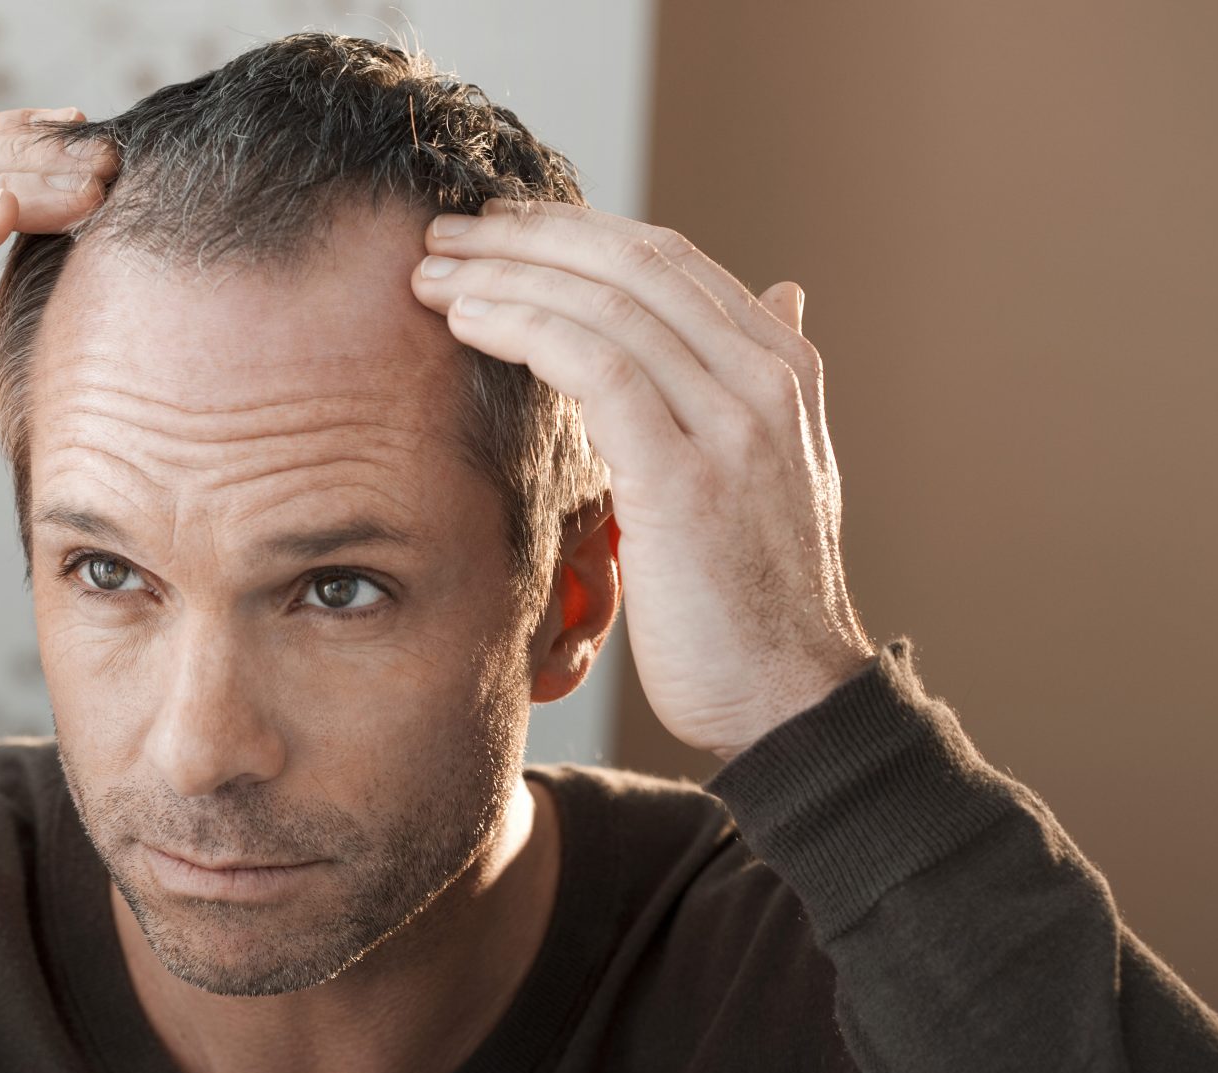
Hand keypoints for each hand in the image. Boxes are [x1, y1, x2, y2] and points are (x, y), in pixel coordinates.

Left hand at [412, 200, 874, 761]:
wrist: (787, 699)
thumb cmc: (755, 600)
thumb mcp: (778, 467)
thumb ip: (756, 382)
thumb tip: (780, 290)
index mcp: (781, 367)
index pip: (665, 257)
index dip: (570, 229)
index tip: (493, 228)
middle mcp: (765, 378)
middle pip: (631, 259)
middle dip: (524, 235)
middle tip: (443, 231)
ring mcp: (732, 421)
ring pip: (605, 301)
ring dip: (503, 274)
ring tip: (430, 272)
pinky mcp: (685, 475)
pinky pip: (592, 364)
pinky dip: (520, 325)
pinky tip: (463, 319)